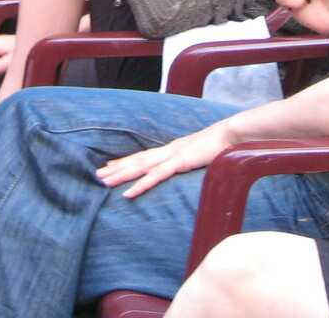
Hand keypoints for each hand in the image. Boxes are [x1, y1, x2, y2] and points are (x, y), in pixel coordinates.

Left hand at [96, 124, 232, 197]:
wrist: (231, 134)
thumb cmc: (219, 145)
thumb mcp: (200, 155)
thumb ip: (191, 160)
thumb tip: (186, 164)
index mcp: (171, 150)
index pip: (143, 156)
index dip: (126, 161)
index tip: (110, 166)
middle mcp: (167, 151)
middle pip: (136, 161)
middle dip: (116, 168)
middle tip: (97, 175)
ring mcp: (171, 156)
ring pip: (140, 167)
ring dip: (121, 175)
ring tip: (104, 181)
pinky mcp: (178, 163)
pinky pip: (155, 177)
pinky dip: (140, 185)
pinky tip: (128, 193)